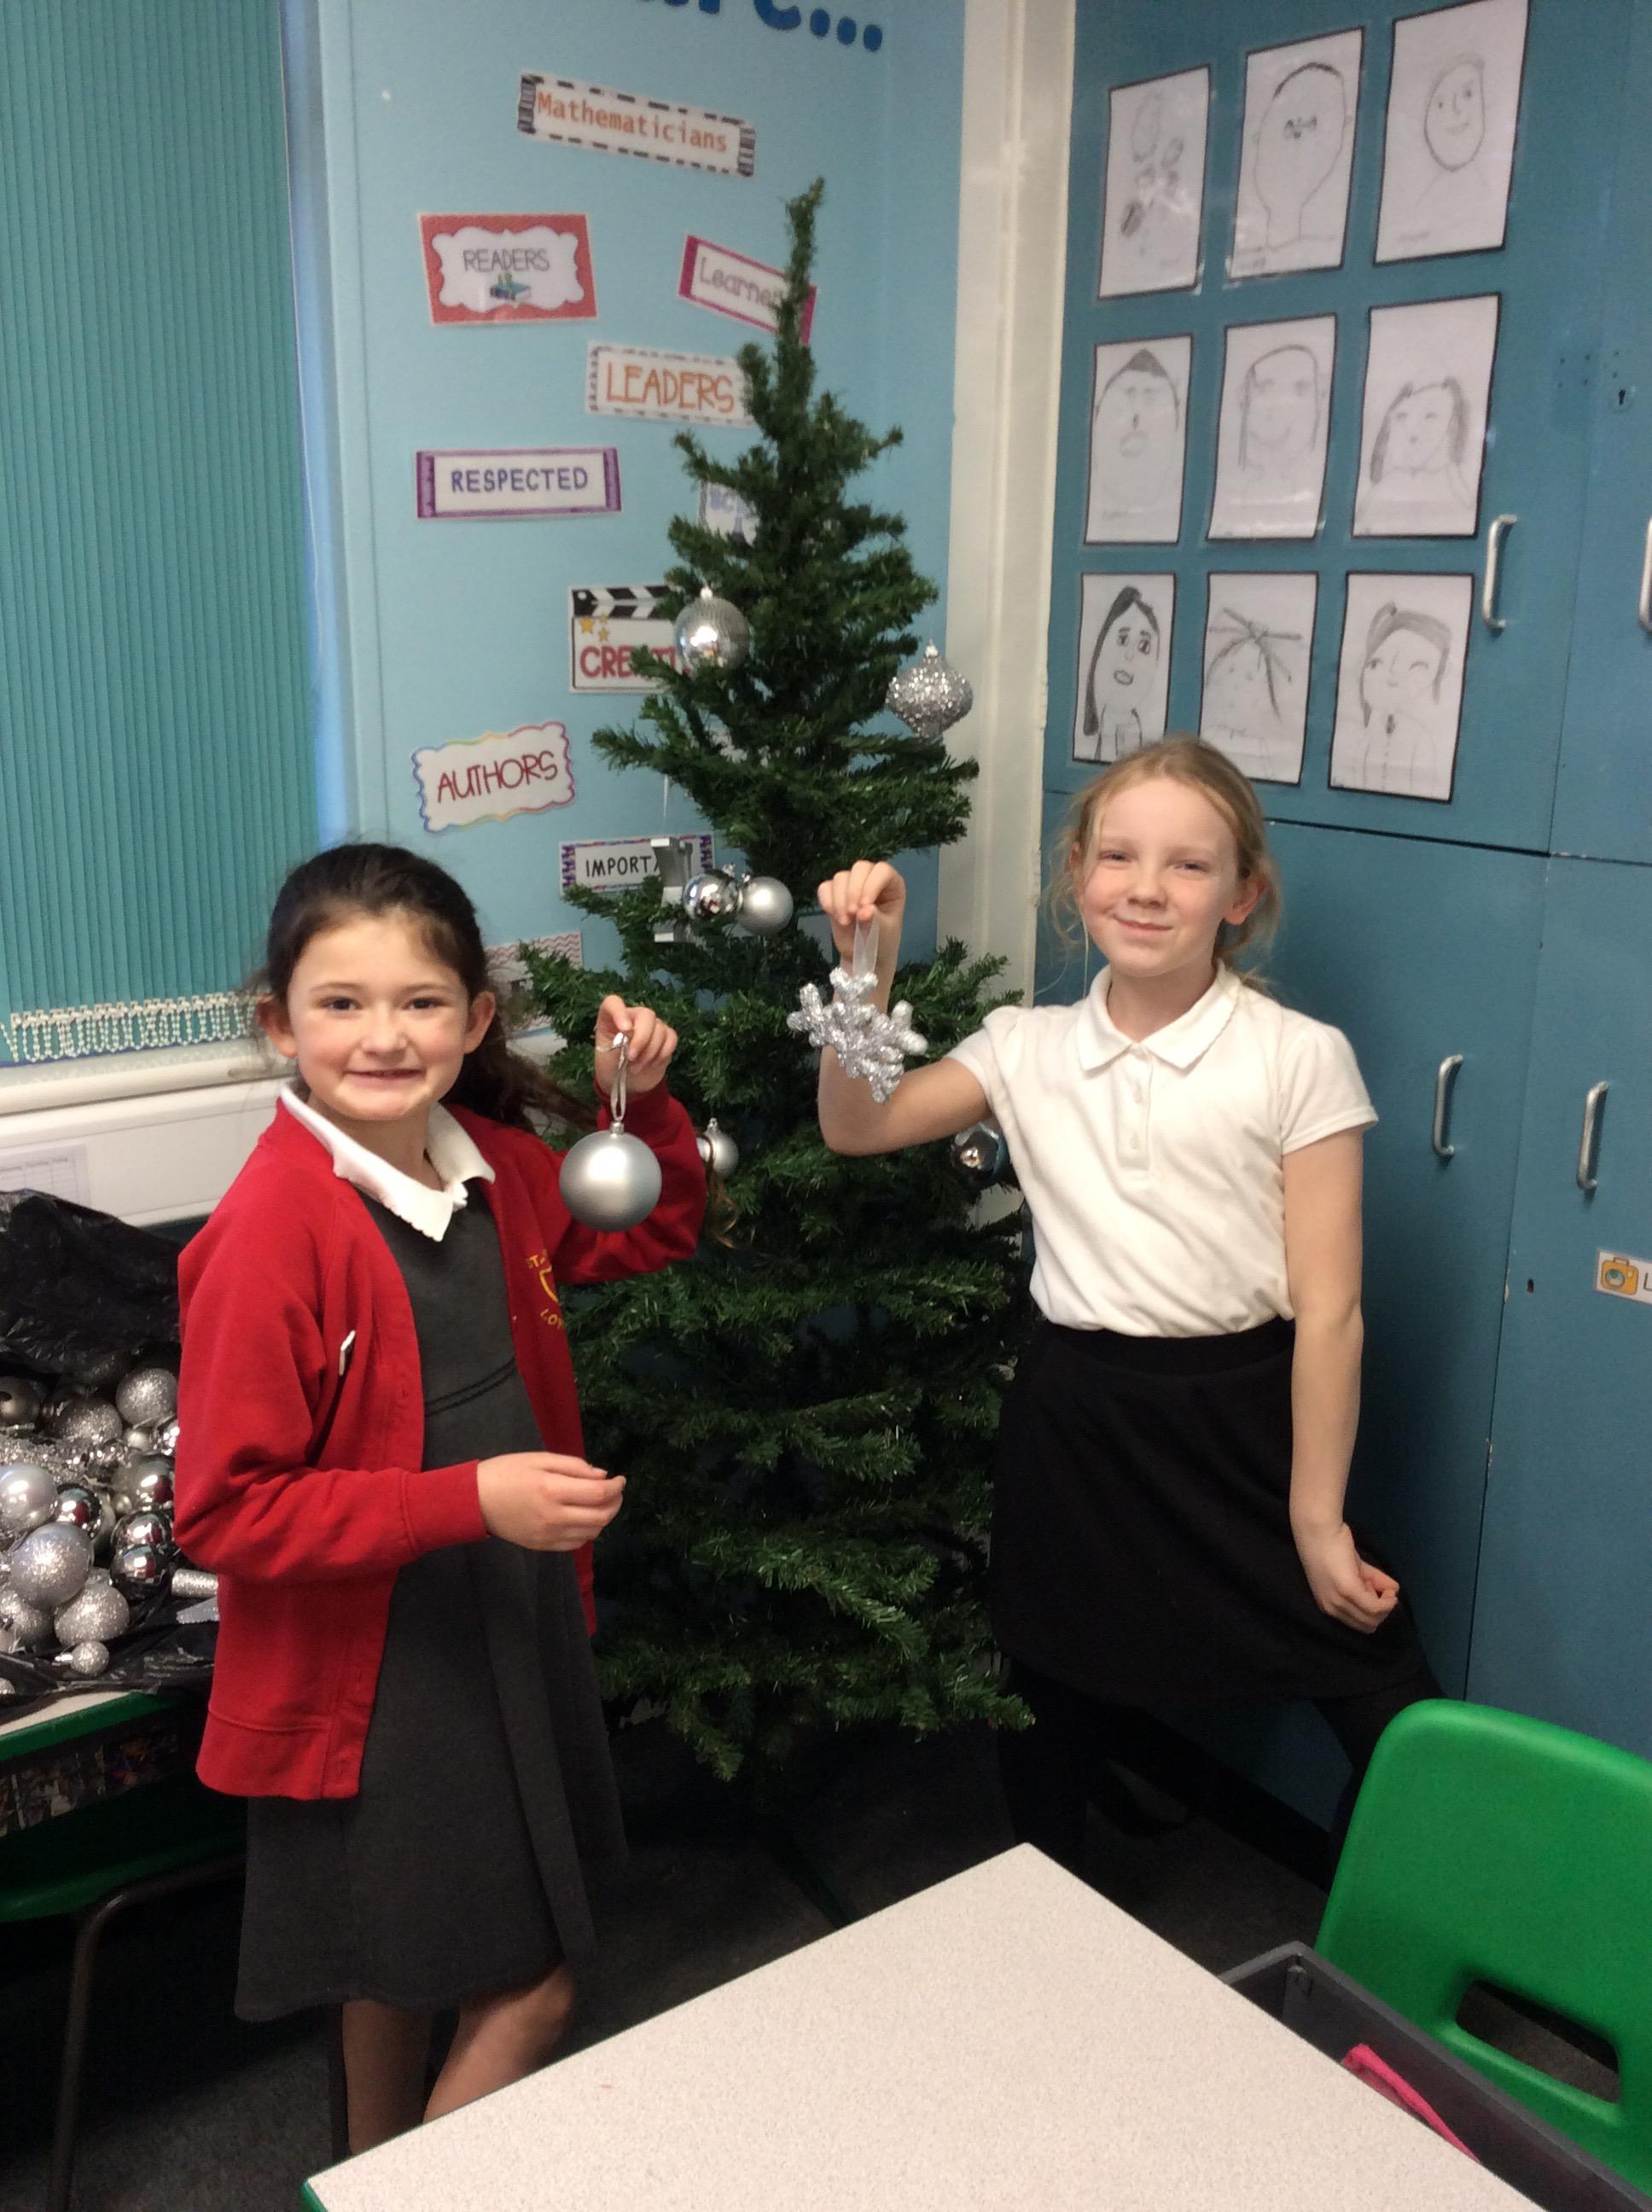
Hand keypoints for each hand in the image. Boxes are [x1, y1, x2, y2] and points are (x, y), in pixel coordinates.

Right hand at [476, 1452, 625, 1551]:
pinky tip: (583, 1518)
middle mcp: (554, 1517)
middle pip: (600, 1517)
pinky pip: (575, 1543)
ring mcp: (548, 1536)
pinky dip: (587, 1531)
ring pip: (591, 1533)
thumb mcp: (539, 1459)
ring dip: (603, 1518)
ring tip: (600, 1504)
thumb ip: (573, 1466)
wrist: (474, 1501)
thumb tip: (602, 1476)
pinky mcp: (542, 1546)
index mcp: (553, 1491)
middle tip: (615, 1492)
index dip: (616, 1487)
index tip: (620, 1479)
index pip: (598, 1494)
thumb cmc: (506, 1472)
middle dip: (615, 1503)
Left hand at [594, 994, 677, 1096]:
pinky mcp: (665, 1036)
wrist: (627, 1082)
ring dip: (650, 1052)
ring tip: (636, 1068)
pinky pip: (671, 1038)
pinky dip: (663, 1053)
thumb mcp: (606, 1057)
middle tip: (631, 1058)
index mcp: (611, 1018)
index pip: (613, 1002)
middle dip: (642, 1039)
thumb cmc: (612, 1066)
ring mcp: (651, 1025)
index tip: (624, 1029)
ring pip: (660, 1029)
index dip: (619, 1012)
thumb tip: (630, 1035)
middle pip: (646, 1015)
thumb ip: (617, 1044)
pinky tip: (652, 1065)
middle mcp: (633, 1016)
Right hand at [816, 860, 905, 963]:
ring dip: (839, 900)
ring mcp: (851, 885)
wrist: (864, 954)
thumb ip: (876, 920)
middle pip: (859, 868)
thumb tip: (864, 911)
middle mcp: (871, 879)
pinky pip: (825, 888)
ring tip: (845, 922)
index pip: (882, 870)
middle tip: (853, 914)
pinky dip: (827, 902)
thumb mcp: (884, 932)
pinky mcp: (834, 894)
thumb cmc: (881, 940)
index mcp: (891, 885)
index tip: (865, 906)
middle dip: (853, 891)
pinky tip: (836, 917)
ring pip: (840, 877)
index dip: (872, 884)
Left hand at [1293, 1520, 1398, 1633]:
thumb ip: (1372, 1582)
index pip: (1359, 1625)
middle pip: (1368, 1626)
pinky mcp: (1348, 1591)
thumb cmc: (1333, 1546)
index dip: (1374, 1613)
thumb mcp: (1355, 1570)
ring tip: (1383, 1586)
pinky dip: (1388, 1601)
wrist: (1319, 1529)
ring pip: (1373, 1619)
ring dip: (1386, 1605)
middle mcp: (1331, 1609)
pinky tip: (1389, 1589)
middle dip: (1382, 1611)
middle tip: (1382, 1589)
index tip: (1377, 1593)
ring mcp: (1339, 1602)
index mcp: (1328, 1607)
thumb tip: (1394, 1590)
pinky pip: (1376, 1607)